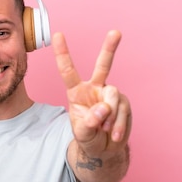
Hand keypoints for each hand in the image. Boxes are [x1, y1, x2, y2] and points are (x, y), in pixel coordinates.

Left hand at [53, 30, 131, 154]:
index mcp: (77, 92)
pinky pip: (122, 110)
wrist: (104, 149)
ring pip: (113, 97)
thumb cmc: (88, 137)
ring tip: (105, 131)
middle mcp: (95, 88)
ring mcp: (110, 94)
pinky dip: (118, 125)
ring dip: (110, 117)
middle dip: (110, 48)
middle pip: (103, 66)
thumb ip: (89, 122)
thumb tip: (103, 108)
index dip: (63, 53)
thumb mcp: (82, 133)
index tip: (58, 34)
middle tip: (115, 32)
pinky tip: (114, 135)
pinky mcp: (123, 103)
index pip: (68, 71)